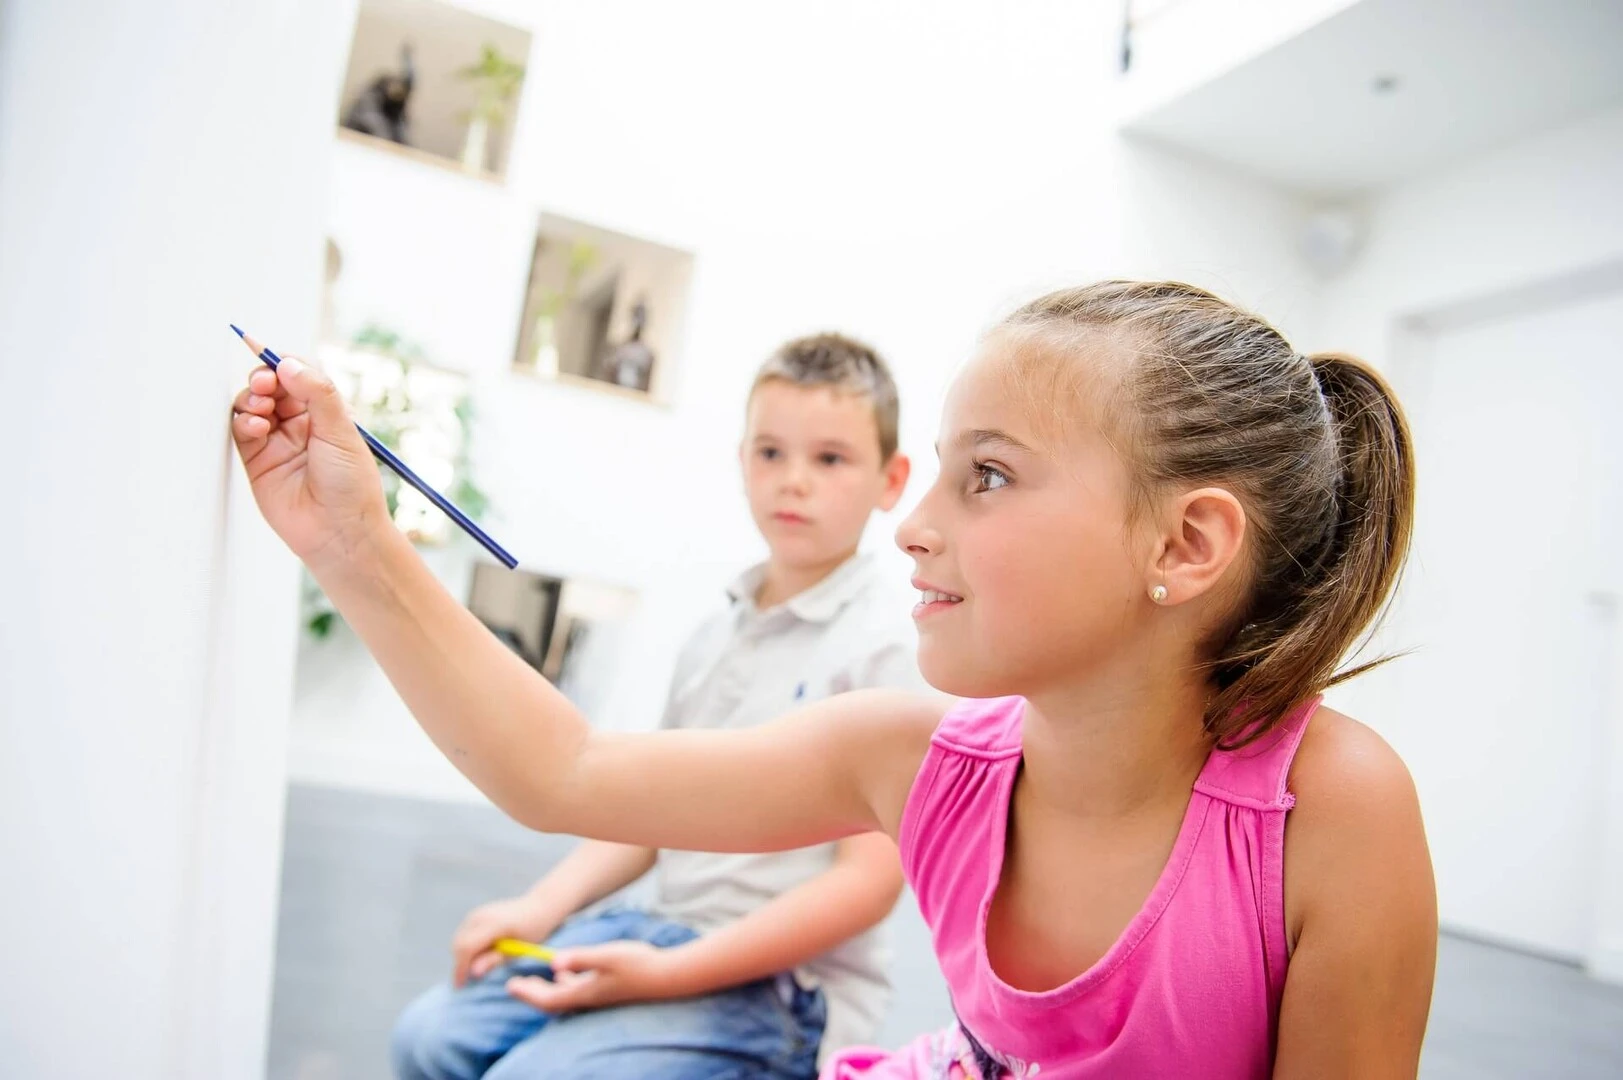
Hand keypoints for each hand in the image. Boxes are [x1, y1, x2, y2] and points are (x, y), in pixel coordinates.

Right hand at [230, 357, 388, 569]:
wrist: (339, 532)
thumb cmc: (351, 485)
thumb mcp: (341, 431)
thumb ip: (317, 393)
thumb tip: (289, 364)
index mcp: (328, 412)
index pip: (302, 375)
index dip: (287, 364)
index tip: (274, 358)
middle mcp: (302, 424)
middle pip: (273, 386)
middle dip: (265, 378)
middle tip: (265, 382)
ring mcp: (278, 441)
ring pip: (253, 404)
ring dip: (252, 398)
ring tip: (262, 407)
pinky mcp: (257, 460)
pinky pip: (242, 429)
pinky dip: (244, 420)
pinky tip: (257, 425)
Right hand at [450, 897, 565, 987]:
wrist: (538, 907)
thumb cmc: (532, 932)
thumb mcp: (517, 950)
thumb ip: (494, 960)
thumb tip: (473, 973)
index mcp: (493, 924)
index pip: (466, 948)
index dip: (460, 969)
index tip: (461, 987)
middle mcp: (480, 916)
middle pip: (459, 944)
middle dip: (459, 965)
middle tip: (466, 982)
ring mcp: (476, 913)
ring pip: (459, 940)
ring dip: (462, 957)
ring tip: (475, 970)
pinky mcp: (475, 914)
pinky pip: (463, 934)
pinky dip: (465, 948)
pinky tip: (478, 957)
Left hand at [505, 941, 687, 1012]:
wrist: (667, 976)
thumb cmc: (639, 964)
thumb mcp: (607, 955)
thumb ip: (581, 958)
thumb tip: (553, 963)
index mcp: (585, 992)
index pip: (549, 999)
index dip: (528, 994)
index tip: (510, 986)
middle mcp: (590, 997)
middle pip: (553, 1000)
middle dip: (532, 993)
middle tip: (513, 985)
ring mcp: (599, 994)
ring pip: (565, 995)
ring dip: (547, 988)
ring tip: (533, 979)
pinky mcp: (608, 988)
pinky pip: (579, 988)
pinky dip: (566, 981)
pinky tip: (564, 971)